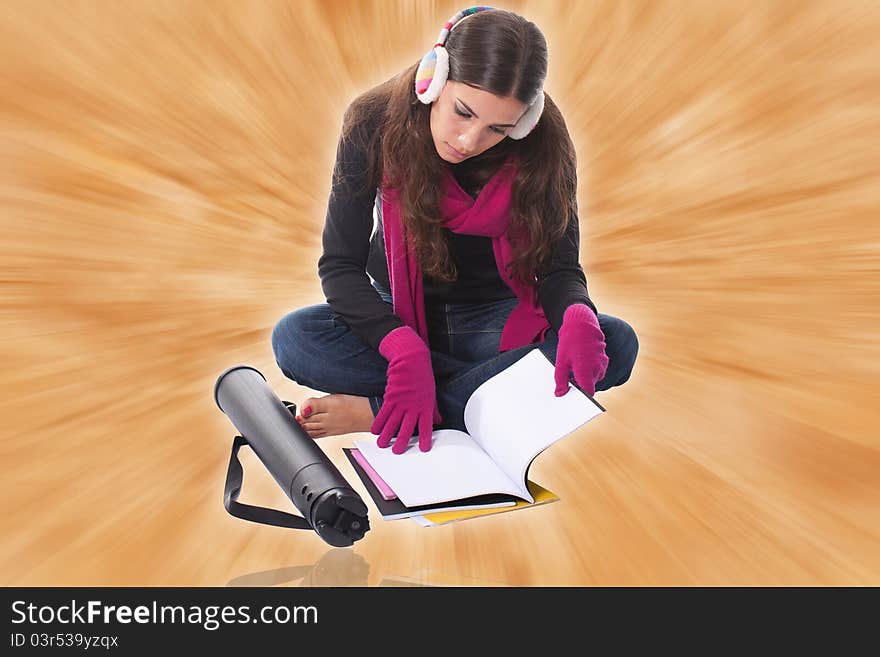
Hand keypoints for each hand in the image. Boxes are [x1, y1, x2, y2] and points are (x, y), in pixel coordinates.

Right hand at [371, 326, 440, 453]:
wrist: (412, 360)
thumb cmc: (422, 376)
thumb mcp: (431, 394)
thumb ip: (433, 410)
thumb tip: (437, 420)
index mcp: (426, 407)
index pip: (426, 426)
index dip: (425, 438)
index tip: (423, 449)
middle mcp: (413, 407)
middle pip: (406, 428)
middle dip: (401, 442)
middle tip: (396, 452)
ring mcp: (401, 403)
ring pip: (392, 423)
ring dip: (386, 435)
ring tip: (381, 445)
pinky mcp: (391, 397)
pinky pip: (383, 413)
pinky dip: (378, 423)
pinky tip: (374, 430)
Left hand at [554, 304, 608, 397]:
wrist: (582, 324)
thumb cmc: (570, 342)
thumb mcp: (561, 362)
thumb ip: (561, 380)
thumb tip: (560, 394)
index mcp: (586, 371)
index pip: (588, 393)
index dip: (581, 396)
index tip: (573, 396)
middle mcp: (597, 369)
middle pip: (591, 386)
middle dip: (581, 386)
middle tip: (569, 380)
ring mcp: (602, 364)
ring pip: (595, 379)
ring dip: (586, 378)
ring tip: (575, 368)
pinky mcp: (604, 360)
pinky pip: (598, 371)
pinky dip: (591, 371)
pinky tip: (582, 362)